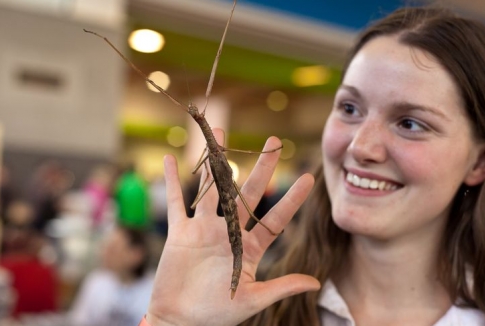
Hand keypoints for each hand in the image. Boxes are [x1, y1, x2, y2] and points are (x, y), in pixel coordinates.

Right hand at [146, 129, 319, 325]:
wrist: (181, 322)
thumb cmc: (217, 315)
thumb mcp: (252, 300)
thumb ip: (281, 288)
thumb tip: (316, 283)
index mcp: (248, 248)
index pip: (275, 219)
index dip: (292, 200)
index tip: (309, 179)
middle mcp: (228, 233)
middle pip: (247, 193)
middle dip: (261, 168)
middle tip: (274, 142)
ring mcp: (203, 230)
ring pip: (212, 188)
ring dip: (214, 162)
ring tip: (222, 133)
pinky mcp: (179, 233)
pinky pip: (175, 202)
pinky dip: (170, 181)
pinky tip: (169, 159)